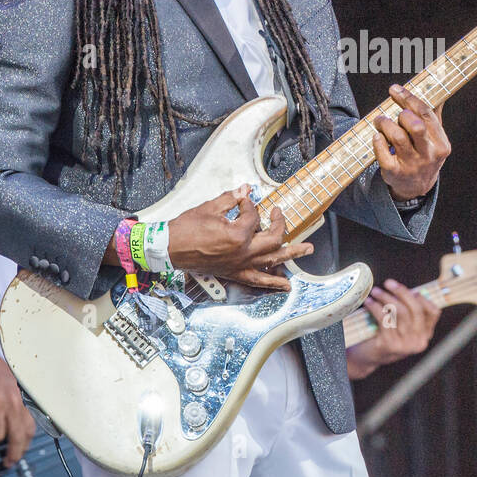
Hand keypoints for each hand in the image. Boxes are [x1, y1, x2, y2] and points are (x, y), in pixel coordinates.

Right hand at [0, 341, 36, 463]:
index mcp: (23, 397)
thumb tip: (24, 429)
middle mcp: (13, 400)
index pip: (31, 428)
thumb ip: (19, 404)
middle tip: (8, 462)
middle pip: (17, 437)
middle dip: (13, 454)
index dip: (26, 445)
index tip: (20, 454)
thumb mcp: (12, 385)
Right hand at [164, 184, 311, 290]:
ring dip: (292, 255)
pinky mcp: (234, 273)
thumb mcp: (210, 208)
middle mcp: (243, 252)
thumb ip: (231, 199)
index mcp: (237, 234)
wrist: (169, 248)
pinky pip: (258, 281)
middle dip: (279, 224)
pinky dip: (273, 283)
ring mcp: (240, 265)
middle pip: (272, 239)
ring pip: (273, 261)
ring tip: (307, 250)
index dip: (250, 205)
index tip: (245, 200)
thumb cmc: (186, 228)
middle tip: (280, 214)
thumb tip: (246, 190)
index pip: (253, 216)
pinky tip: (286, 286)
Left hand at [346, 279, 441, 379]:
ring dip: (385, 297)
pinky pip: (385, 319)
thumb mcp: (402, 325)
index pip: (433, 312)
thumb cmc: (386, 335)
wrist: (369, 358)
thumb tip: (412, 290)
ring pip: (399, 312)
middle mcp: (418, 341)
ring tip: (375, 291)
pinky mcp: (390, 345)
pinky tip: (369, 302)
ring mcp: (405, 345)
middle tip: (388, 283)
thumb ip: (409, 311)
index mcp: (425, 335)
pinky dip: (375, 307)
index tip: (412, 289)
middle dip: (402, 292)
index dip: (424, 298)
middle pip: (415, 309)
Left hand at [372, 84, 450, 200]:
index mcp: (440, 143)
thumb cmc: (425, 154)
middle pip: (415, 126)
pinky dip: (378, 142)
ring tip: (380, 121)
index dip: (409, 99)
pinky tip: (377, 136)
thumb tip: (434, 86)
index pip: (426, 115)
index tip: (395, 89)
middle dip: (402, 114)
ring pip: (397, 137)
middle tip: (393, 113)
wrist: (417, 186)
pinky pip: (383, 154)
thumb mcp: (434, 138)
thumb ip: (433, 114)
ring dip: (385, 124)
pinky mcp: (394, 174)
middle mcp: (428, 155)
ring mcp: (411, 166)